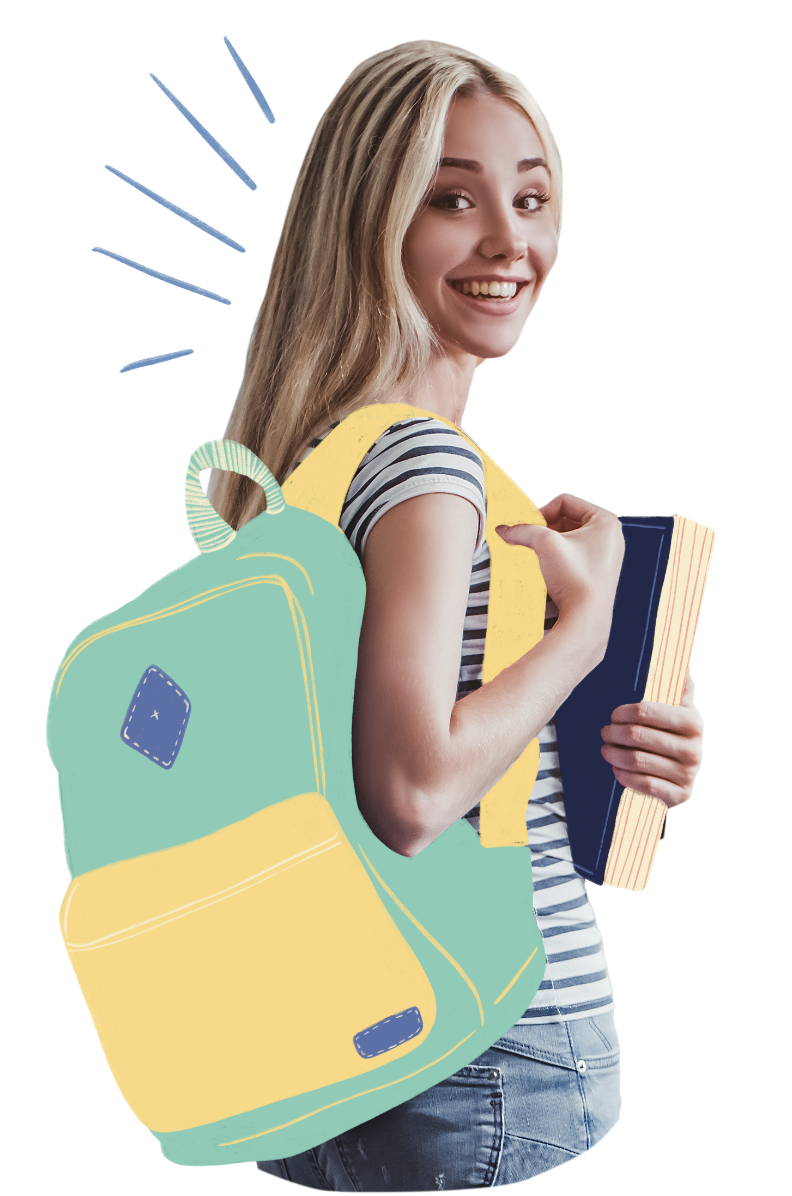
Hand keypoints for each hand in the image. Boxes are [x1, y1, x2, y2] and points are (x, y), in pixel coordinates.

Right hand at [496, 494, 624, 621]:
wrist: (586, 618)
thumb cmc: (577, 581)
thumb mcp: (545, 545)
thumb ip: (522, 530)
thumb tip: (505, 529)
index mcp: (605, 522)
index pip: (565, 501)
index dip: (542, 511)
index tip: (529, 527)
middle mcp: (610, 537)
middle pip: (566, 519)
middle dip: (545, 529)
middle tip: (531, 541)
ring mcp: (604, 555)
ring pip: (568, 538)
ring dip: (549, 544)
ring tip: (539, 556)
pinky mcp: (596, 572)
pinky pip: (572, 555)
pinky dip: (557, 557)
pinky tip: (548, 568)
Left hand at [600, 670, 705, 811]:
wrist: (684, 774)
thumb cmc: (675, 735)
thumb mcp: (680, 709)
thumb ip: (678, 686)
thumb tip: (679, 660)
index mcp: (693, 722)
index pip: (644, 711)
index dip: (621, 712)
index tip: (613, 714)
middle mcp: (694, 749)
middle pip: (636, 736)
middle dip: (612, 733)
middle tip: (604, 731)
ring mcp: (687, 774)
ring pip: (636, 760)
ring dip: (613, 754)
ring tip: (605, 748)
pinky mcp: (678, 795)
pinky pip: (643, 784)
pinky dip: (623, 775)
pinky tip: (616, 769)